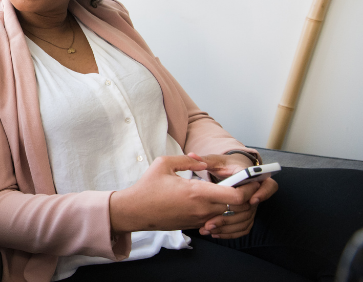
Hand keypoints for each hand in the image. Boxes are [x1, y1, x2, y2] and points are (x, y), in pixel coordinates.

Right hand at [109, 155, 252, 232]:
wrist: (135, 211)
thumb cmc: (147, 187)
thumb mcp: (163, 164)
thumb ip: (187, 160)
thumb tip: (202, 163)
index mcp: (197, 192)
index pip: (236, 196)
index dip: (248, 189)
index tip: (249, 180)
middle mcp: (202, 209)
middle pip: (238, 207)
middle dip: (246, 196)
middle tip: (244, 184)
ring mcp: (199, 219)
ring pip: (229, 216)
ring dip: (235, 205)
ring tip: (231, 191)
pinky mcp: (195, 225)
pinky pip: (217, 220)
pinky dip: (223, 213)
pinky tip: (215, 201)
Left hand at [190, 153, 278, 238]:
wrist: (231, 172)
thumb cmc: (225, 165)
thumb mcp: (216, 161)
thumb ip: (204, 159)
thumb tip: (191, 155)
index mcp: (253, 178)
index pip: (268, 185)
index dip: (262, 193)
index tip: (251, 199)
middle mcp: (256, 193)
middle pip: (253, 208)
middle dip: (233, 216)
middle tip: (213, 221)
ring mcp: (252, 206)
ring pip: (247, 220)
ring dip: (228, 227)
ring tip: (209, 228)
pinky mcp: (246, 214)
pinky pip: (243, 227)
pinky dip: (230, 232)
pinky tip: (215, 233)